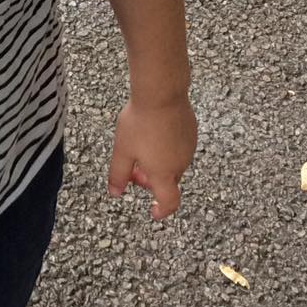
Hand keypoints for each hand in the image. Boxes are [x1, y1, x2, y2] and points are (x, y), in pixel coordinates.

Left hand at [107, 97, 196, 219]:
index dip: (162, 211)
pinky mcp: (191, 133)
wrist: (161, 94)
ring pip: (174, 164)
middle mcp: (180, 164)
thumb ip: (119, 174)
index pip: (169, 202)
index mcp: (163, 173)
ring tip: (140, 146)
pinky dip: (167, 149)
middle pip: (168, 182)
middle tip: (134, 169)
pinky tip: (153, 133)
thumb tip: (115, 192)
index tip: (154, 212)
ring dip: (159, 164)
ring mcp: (188, 148)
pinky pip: (180, 148)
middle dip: (150, 180)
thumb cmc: (140, 122)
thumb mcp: (122, 150)